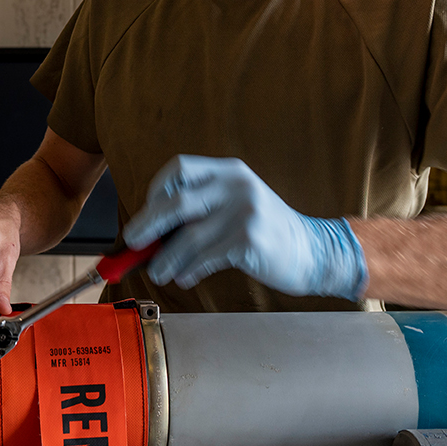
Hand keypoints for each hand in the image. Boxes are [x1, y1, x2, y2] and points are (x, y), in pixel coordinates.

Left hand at [123, 155, 366, 298]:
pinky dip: (190, 269)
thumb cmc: (266, 232)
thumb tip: (150, 231)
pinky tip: (185, 277)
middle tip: (133, 241)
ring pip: (188, 237)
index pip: (181, 168)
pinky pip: (206, 257)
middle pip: (177, 201)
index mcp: (230, 171)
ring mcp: (245, 211)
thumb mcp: (236, 206)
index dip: (157, 189)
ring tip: (158, 272)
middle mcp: (237, 185)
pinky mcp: (249, 240)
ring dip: (167, 258)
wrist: (313, 252)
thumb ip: (200, 209)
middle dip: (149, 223)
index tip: (147, 211)